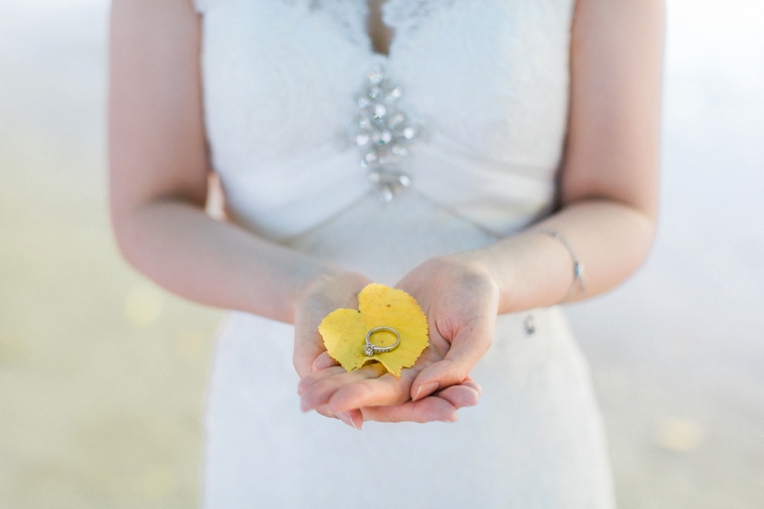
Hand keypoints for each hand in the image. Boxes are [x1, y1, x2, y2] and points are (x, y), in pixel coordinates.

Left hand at [298, 254, 498, 425]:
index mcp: (434, 377)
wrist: (466, 270)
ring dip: (332, 382)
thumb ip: (453, 366)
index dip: (369, 401)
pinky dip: (336, 356)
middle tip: (308, 402)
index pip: (400, 397)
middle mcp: (411, 370)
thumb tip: (417, 392)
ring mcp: (395, 351)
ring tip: (302, 391)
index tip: (339, 407)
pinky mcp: (382, 332)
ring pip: (360, 371)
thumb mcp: (476, 334)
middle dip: (341, 395)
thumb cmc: (478, 302)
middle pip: (372, 388)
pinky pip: (356, 345)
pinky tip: (312, 364)